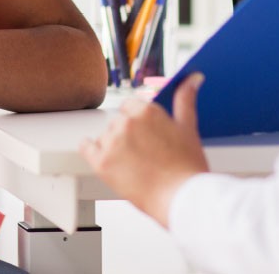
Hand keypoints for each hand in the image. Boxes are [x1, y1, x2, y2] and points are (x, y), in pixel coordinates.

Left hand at [79, 73, 209, 226]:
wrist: (182, 200)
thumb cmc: (187, 168)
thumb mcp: (188, 128)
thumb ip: (185, 99)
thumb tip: (192, 78)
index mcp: (146, 110)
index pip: (130, 106)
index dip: (138, 122)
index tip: (144, 135)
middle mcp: (126, 122)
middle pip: (118, 122)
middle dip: (127, 135)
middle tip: (144, 154)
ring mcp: (112, 142)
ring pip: (105, 136)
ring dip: (114, 146)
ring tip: (134, 164)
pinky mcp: (101, 162)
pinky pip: (86, 147)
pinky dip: (91, 150)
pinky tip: (104, 157)